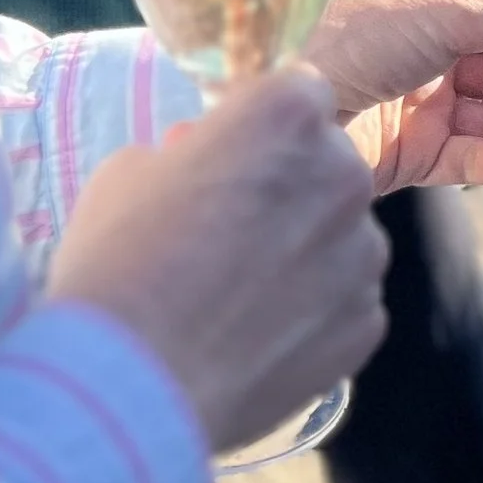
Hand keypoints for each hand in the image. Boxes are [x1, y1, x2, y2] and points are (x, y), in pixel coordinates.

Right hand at [46, 68, 387, 456]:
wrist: (128, 388)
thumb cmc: (116, 267)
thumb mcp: (130, 173)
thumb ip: (192, 153)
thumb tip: (205, 163)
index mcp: (286, 116)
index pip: (300, 93)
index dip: (264, 126)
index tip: (235, 157)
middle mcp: (343, 174)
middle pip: (328, 165)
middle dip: (290, 188)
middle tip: (228, 234)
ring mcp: (363, 253)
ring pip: (340, 237)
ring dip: (304, 254)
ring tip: (235, 299)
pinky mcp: (367, 322)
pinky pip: (345, 302)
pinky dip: (312, 315)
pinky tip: (254, 339)